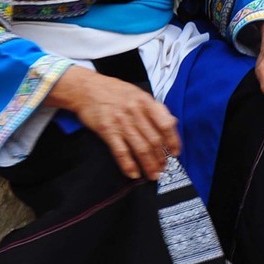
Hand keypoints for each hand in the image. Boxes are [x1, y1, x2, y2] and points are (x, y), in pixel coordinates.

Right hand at [46, 65, 180, 181]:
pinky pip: (121, 151)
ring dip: (148, 165)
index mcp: (145, 101)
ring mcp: (120, 122)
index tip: (176, 152)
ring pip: (140, 148)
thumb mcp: (137, 93)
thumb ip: (155, 108)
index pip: (165, 124)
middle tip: (163, 168)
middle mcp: (134, 111)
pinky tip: (134, 173)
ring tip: (153, 175)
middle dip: (161, 157)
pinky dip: (128, 165)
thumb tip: (172, 122)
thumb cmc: (114, 91)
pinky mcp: (107, 131)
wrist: (86, 88)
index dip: (173, 141)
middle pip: (153, 140)